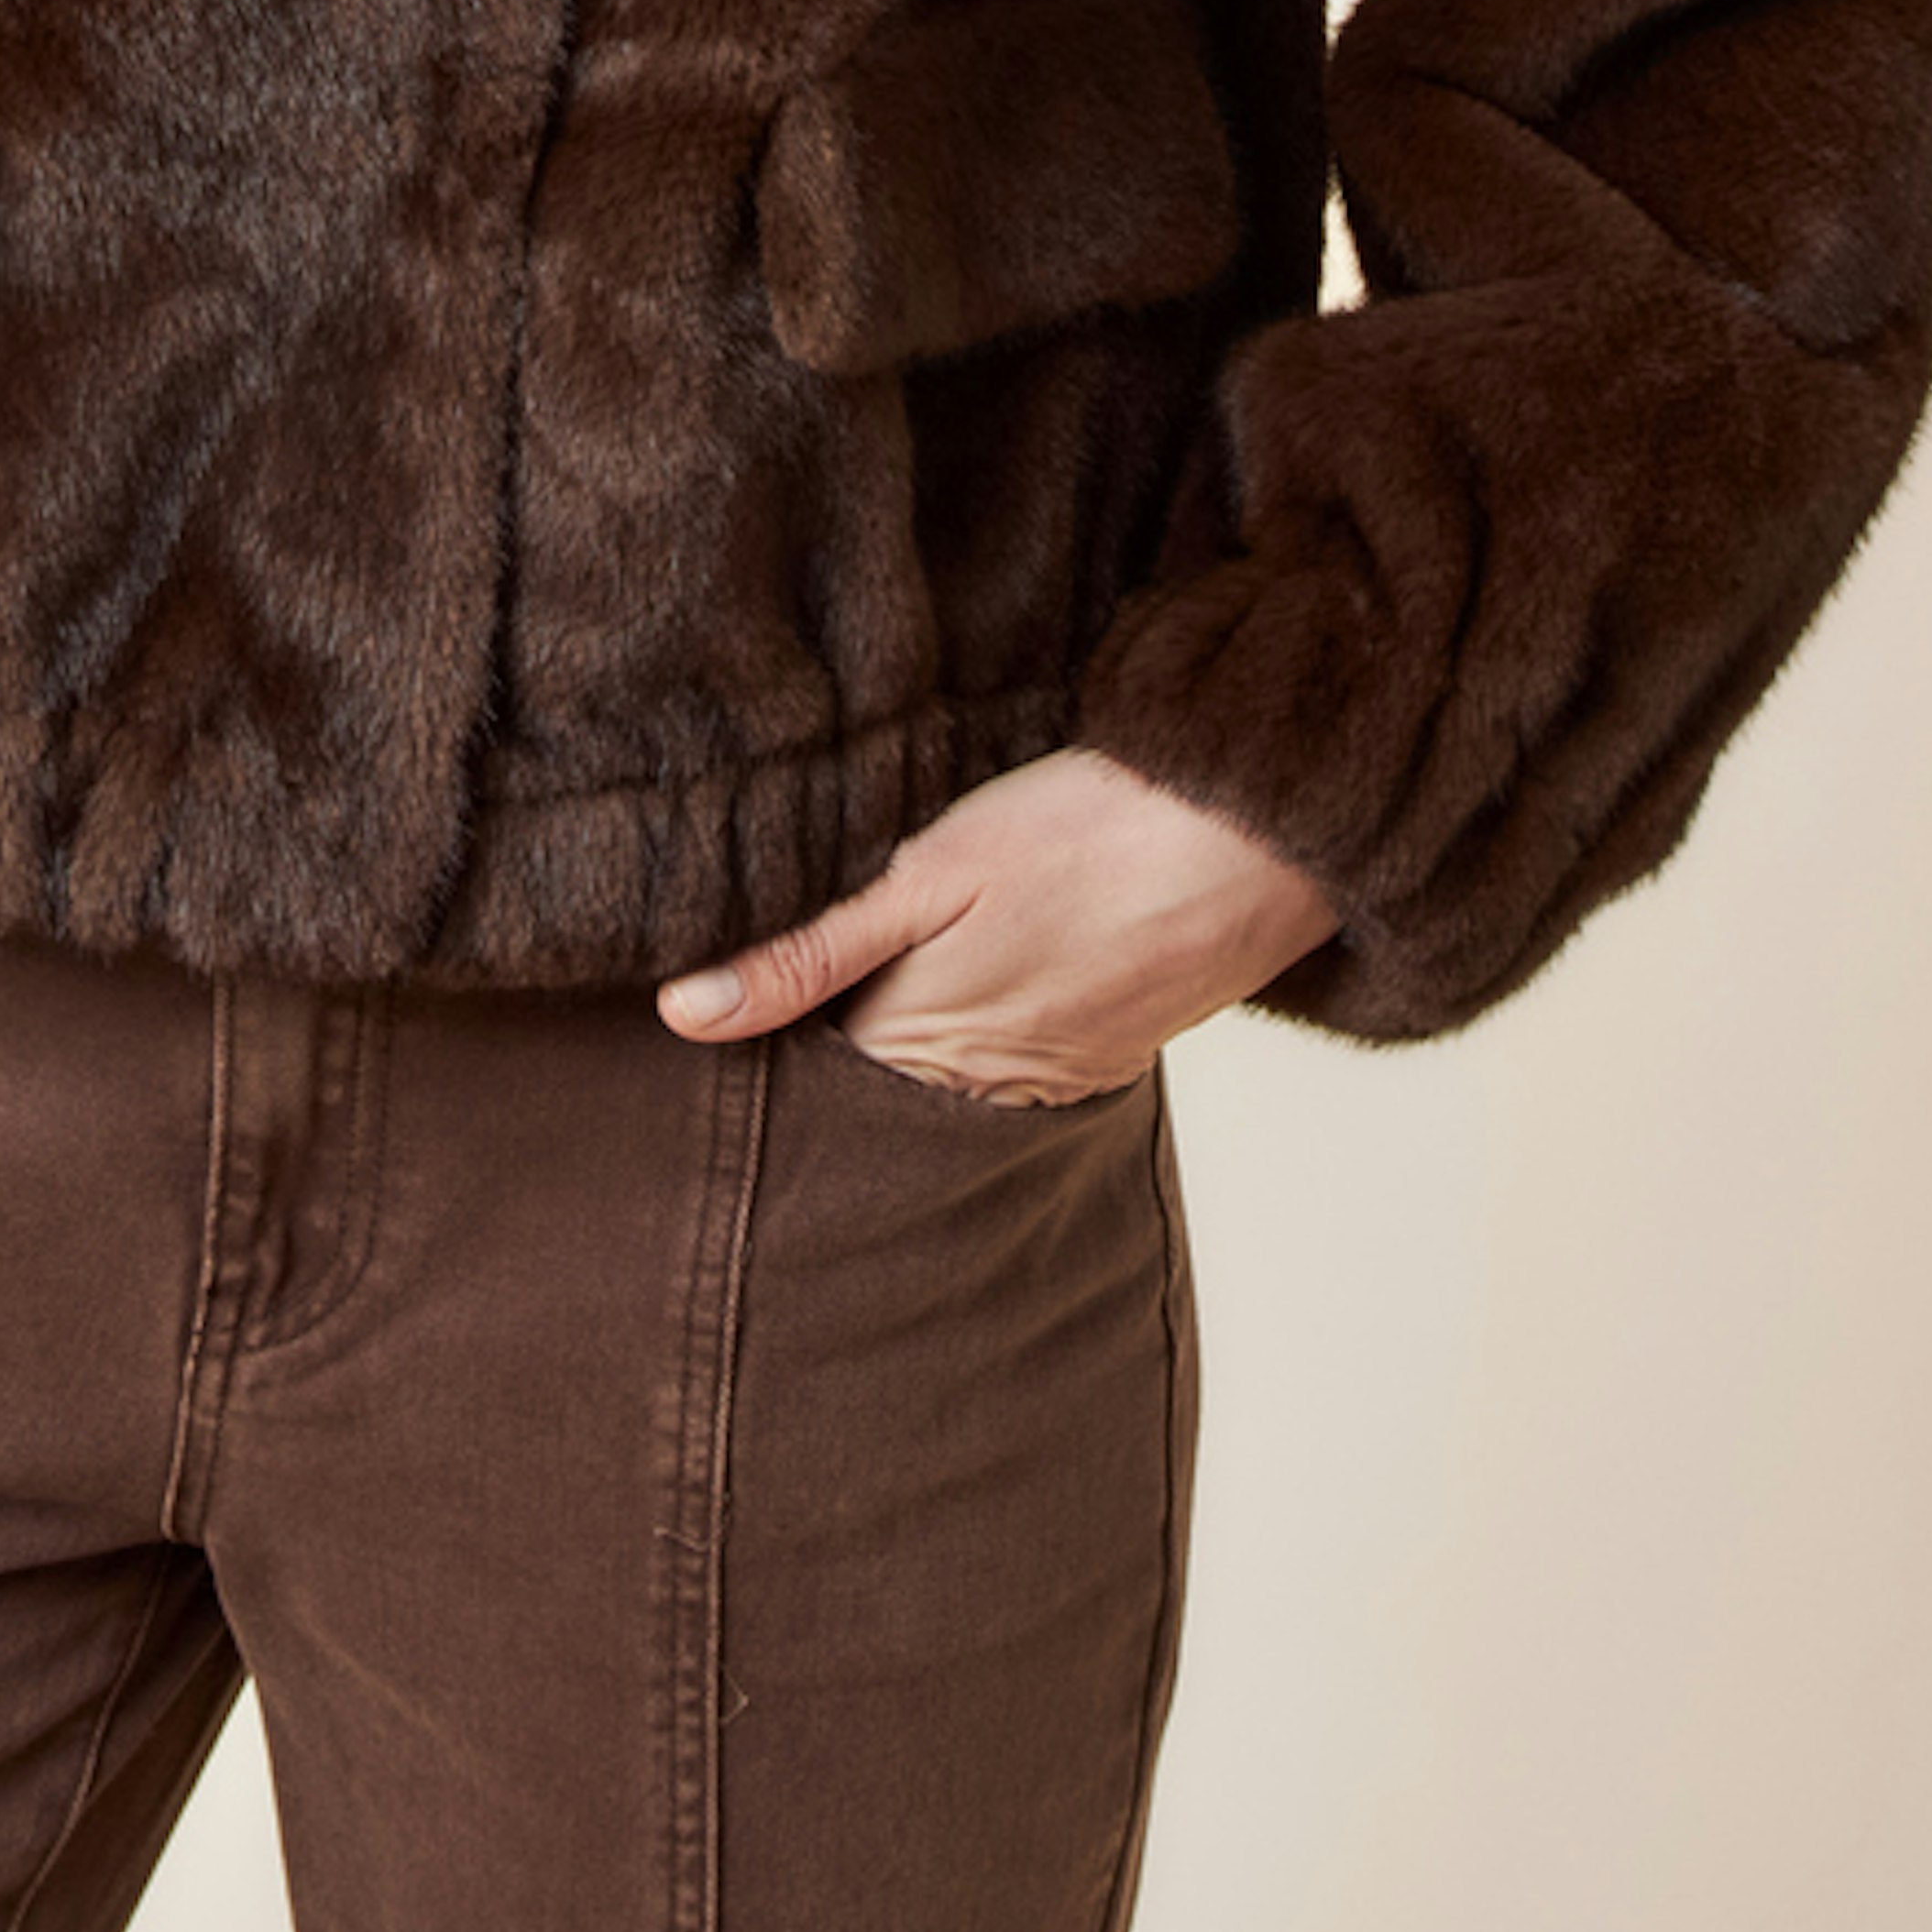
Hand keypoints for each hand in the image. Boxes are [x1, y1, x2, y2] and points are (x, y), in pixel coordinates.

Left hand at [653, 743, 1343, 1103]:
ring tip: (896, 993)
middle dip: (841, 1067)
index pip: (813, 1079)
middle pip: (883, 1097)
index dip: (769, 1049)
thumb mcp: (923, 874)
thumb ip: (805, 953)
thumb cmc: (1079, 833)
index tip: (723, 1022)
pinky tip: (991, 986)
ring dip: (921, 1056)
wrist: (1247, 837)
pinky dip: (991, 1048)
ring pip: (952, 1091)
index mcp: (921, 1042)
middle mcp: (985, 1086)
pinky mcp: (1107, 1058)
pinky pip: (1020, 1080)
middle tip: (800, 1009)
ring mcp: (1056, 1081)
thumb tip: (684, 1015)